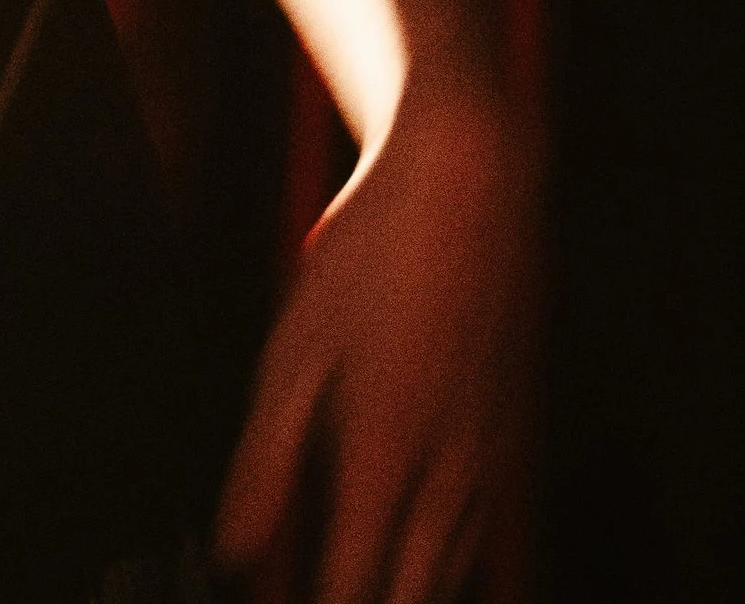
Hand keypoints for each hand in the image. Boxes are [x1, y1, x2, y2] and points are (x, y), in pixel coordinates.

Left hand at [214, 76, 535, 603]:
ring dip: (412, 594)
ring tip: (373, 587)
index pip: (352, 591)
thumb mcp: (292, 350)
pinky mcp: (510, 429)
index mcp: (384, 457)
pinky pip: (487, 531)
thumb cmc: (373, 255)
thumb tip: (234, 554)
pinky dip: (453, 564)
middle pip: (412, 596)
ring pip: (456, 572)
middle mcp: (446, 471)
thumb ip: (262, 463)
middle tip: (323, 599)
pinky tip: (432, 558)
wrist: (467, 182)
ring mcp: (488, 453)